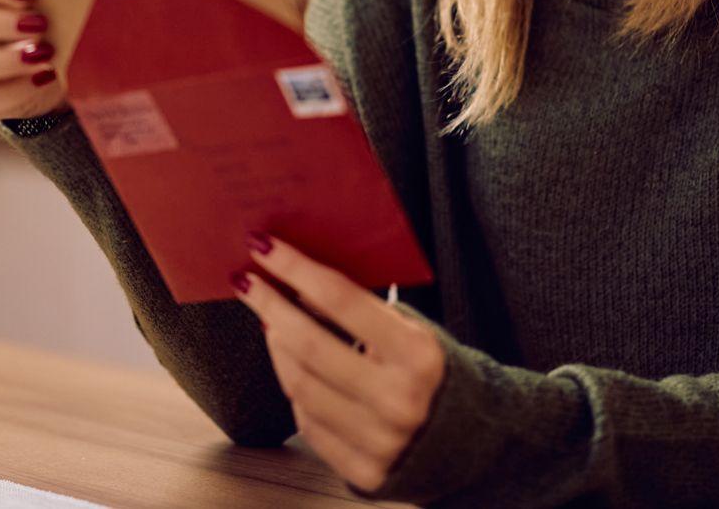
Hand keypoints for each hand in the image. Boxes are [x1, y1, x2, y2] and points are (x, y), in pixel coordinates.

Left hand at [231, 233, 443, 493]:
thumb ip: (365, 311)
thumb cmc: (434, 373)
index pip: (341, 300)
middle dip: (270, 306)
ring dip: (277, 347)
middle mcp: (399, 400)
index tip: (263, 246)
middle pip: (308, 344)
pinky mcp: (364, 471)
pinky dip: (296, 391)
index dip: (296, 269)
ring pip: (299, 385)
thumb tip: (298, 281)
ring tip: (272, 322)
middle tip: (248, 282)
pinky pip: (308, 423)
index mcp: (418, 355)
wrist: (471, 441)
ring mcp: (380, 440)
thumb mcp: (415, 331)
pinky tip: (295, 369)